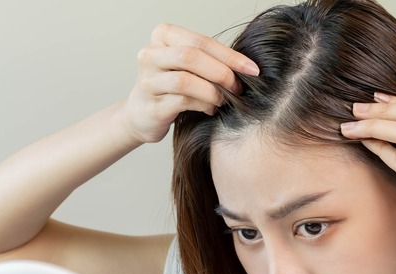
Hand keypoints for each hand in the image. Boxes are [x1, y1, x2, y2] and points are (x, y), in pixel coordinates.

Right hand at [118, 23, 259, 144]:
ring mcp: (147, 80)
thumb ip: (210, 60)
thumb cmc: (172, 86)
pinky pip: (182, 102)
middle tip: (239, 87)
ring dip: (213, 92)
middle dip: (222, 73)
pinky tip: (211, 109)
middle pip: (191, 56)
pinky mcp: (151, 106)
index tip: (253, 69)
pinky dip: (203, 105)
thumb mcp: (188, 66)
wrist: (142, 114)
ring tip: (224, 100)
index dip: (229, 55)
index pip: (200, 41)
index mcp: (163, 36)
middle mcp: (150, 54)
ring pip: (186, 81)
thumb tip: (248, 67)